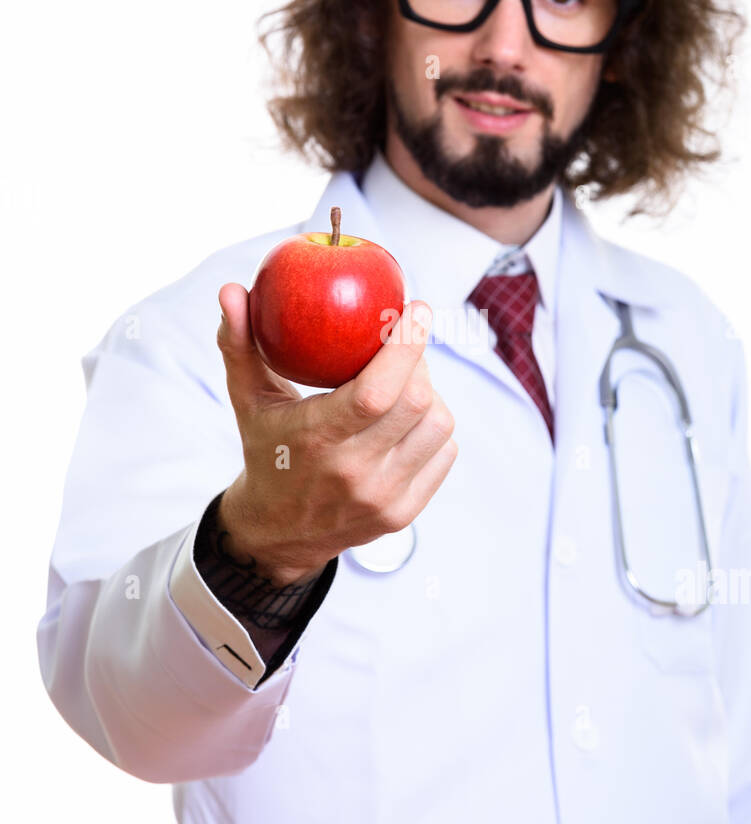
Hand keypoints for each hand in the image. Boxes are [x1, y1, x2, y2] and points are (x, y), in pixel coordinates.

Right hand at [214, 282, 456, 583]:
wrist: (277, 533)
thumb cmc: (266, 449)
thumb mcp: (247, 399)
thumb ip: (239, 343)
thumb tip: (232, 290)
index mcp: (316, 439)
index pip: (377, 390)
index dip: (406, 345)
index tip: (417, 307)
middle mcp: (354, 473)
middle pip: (417, 402)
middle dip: (418, 363)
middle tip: (403, 349)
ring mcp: (383, 497)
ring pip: (439, 425)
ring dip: (429, 395)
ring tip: (402, 387)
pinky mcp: (404, 514)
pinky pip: (445, 453)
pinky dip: (433, 427)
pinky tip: (408, 421)